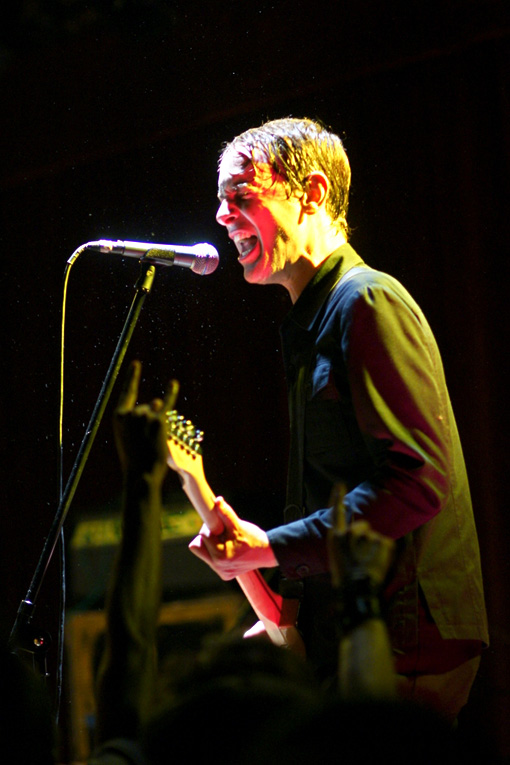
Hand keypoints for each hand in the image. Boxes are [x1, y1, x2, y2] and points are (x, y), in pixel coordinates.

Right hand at [114, 360, 178, 482]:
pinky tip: (173, 383)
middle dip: (150, 421)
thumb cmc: (135, 458)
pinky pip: (168, 405)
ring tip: (153, 440)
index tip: (137, 363)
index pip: (127, 392)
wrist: (141, 474)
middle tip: (146, 442)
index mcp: (118, 417)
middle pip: (146, 407)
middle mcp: (130, 413)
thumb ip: (141, 417)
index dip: (132, 377)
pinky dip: (171, 393)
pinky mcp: (159, 420)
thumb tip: (157, 401)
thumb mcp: (130, 436)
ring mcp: (145, 415)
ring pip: (156, 410)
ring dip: (158, 422)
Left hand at [188, 497, 277, 579]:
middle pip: (198, 547)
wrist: (268, 553)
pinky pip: (213, 561)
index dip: (210, 526)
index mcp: (219, 554)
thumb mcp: (239, 525)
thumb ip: (226, 513)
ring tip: (227, 542)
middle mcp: (218, 566)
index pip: (202, 535)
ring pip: (205, 554)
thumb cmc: (253, 537)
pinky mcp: (225, 575)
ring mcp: (222, 572)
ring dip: (212, 545)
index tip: (219, 524)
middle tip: (222, 533)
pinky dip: (219, 554)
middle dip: (208, 537)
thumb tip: (217, 500)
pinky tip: (231, 551)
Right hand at [327, 484, 394, 589]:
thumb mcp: (337, 557)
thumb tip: (356, 535)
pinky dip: (384, 552)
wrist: (356, 590)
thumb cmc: (345, 578)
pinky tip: (377, 563)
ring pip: (374, 537)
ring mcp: (367, 536)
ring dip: (373, 547)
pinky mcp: (383, 541)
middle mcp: (350, 532)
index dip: (337, 498)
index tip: (340, 485)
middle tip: (361, 556)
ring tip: (368, 563)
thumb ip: (345, 542)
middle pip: (362, 526)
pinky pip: (386, 544)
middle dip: (364, 536)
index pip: (336, 512)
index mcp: (336, 537)